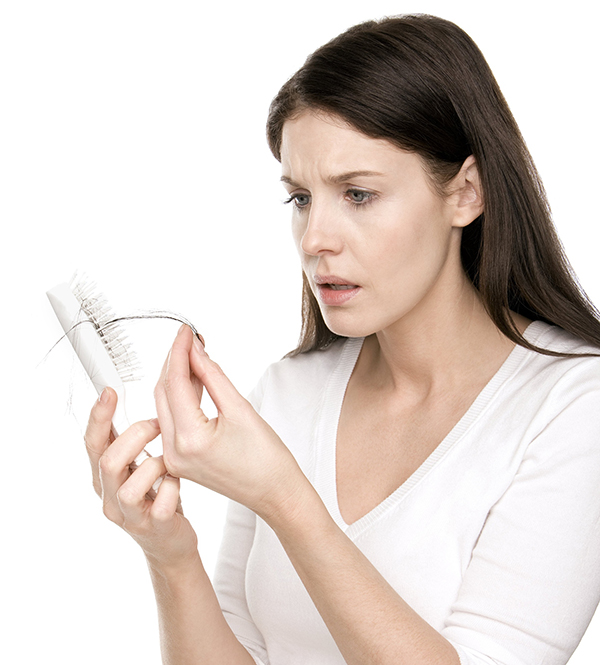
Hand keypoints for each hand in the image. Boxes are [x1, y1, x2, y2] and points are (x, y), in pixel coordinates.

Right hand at [84, 389, 198, 567]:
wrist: (170, 542)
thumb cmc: (155, 495)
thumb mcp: (138, 466)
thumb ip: (130, 441)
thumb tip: (129, 400)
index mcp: (104, 477)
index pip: (92, 444)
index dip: (98, 417)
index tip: (109, 392)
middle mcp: (110, 498)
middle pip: (108, 462)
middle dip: (136, 435)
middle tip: (158, 425)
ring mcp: (129, 517)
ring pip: (130, 487)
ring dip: (155, 465)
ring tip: (169, 463)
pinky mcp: (153, 528)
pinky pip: (160, 505)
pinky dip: (172, 488)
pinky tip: (177, 483)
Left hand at [154, 326, 310, 524]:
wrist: (275, 493)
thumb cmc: (266, 459)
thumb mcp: (241, 409)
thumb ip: (212, 376)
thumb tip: (195, 351)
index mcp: (189, 440)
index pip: (175, 383)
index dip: (180, 352)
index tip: (186, 331)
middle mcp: (173, 451)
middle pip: (163, 393)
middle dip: (175, 362)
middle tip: (189, 338)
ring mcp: (174, 458)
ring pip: (165, 405)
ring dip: (177, 378)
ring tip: (194, 354)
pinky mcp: (179, 459)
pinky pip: (173, 420)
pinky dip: (181, 397)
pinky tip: (194, 380)